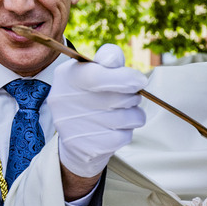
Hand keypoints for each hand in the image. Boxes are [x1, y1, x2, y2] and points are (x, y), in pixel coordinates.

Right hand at [50, 44, 147, 179]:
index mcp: (67, 77)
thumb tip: (114, 59)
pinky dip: (126, 131)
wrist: (76, 137)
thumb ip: (108, 58)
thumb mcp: (94, 70)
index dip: (124, 78)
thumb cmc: (91, 95)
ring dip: (132, 114)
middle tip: (125, 98)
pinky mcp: (87, 147)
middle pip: (119, 98)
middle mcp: (65, 101)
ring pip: (127, 117)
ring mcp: (74, 127)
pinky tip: (113, 129)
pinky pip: (124, 136)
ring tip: (120, 113)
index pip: (97, 76)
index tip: (141, 81)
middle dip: (131, 97)